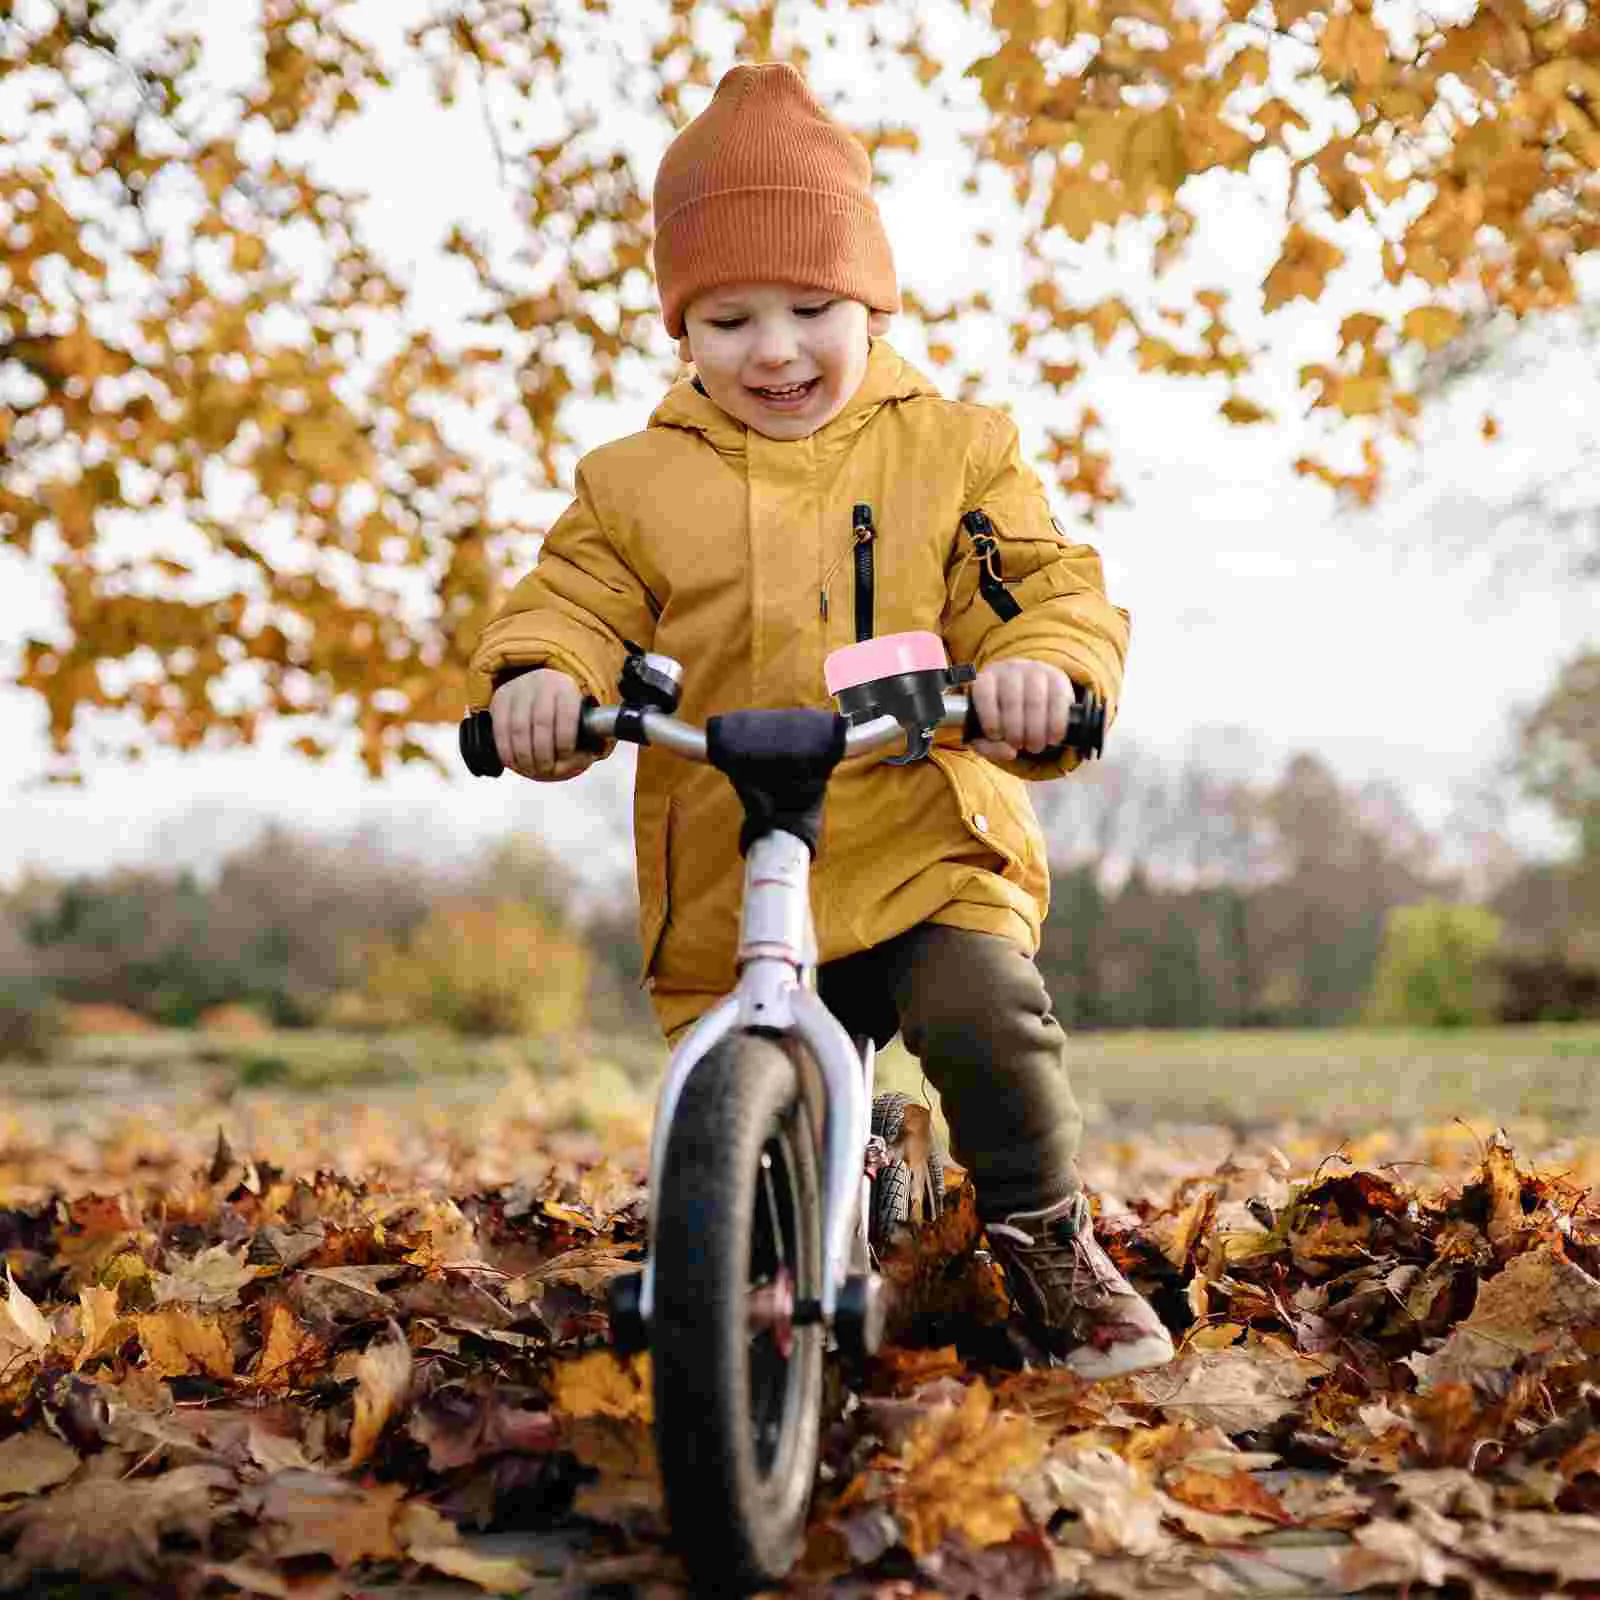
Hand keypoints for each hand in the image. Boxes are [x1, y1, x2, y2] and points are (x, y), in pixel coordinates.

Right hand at [490, 669, 605, 780]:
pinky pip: (500, 730)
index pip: (567, 715)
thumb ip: (586, 743)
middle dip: (544, 753)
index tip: (564, 758)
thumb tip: (581, 760)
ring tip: (531, 769)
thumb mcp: (578, 721)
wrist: (536, 691)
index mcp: (566, 688)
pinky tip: (514, 762)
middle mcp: (542, 683)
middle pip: (541, 723)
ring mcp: (518, 689)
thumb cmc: (560, 713)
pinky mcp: (499, 699)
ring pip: (519, 728)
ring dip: (524, 755)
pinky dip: (506, 751)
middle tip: (546, 769)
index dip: (565, 741)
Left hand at [969, 659, 1074, 761]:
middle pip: (1012, 700)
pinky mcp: (1058, 678)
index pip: (984, 693)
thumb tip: (1009, 753)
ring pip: (1035, 701)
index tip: (996, 736)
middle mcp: (1010, 670)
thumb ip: (989, 746)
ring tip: (1035, 746)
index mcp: (987, 678)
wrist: (1032, 696)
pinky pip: (1058, 701)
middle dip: (1015, 731)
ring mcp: (1036, 670)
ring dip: (1036, 731)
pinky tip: (1053, 738)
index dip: (989, 718)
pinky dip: (1056, 725)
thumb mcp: (990, 731)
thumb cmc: (1004, 716)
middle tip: (1019, 746)